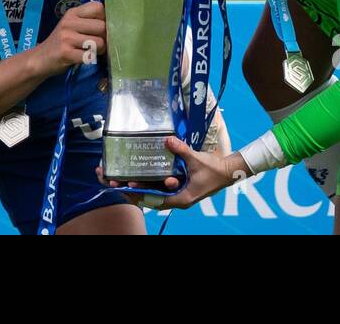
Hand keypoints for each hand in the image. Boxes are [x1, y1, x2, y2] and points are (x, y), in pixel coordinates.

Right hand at [35, 1, 105, 75]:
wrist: (41, 58)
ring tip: (90, 51)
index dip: (105, 18)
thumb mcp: (72, 25)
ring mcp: (66, 37)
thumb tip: (114, 25)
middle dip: (104, 38)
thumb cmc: (62, 41)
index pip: (98, 7)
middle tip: (97, 44)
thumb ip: (89, 21)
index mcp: (73, 12)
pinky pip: (90, 56)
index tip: (100, 29)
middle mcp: (69, 22)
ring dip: (99, 50)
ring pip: (99, 42)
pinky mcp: (66, 53)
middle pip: (102, 26)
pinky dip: (90, 59)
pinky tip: (83, 58)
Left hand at [103, 137, 246, 210]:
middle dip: (130, 191)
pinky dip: (147, 184)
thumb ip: (182, 151)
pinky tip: (136, 178)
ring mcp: (176, 194)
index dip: (138, 194)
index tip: (124, 188)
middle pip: (148, 198)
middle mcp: (176, 199)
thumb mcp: (197, 160)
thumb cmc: (214, 170)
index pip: (154, 199)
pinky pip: (159, 188)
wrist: (228, 172)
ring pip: (151, 194)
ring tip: (118, 180)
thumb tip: (167, 139)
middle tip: (112, 182)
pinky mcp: (178, 187)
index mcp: (181, 198)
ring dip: (136, 188)